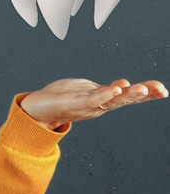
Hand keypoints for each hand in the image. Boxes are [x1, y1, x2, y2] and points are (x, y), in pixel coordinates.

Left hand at [19, 78, 168, 130]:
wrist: (37, 109)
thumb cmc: (62, 97)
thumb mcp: (87, 90)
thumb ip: (104, 89)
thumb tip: (126, 84)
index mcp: (103, 100)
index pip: (128, 95)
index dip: (146, 93)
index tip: (163, 89)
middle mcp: (99, 105)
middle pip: (124, 99)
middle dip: (143, 94)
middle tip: (160, 89)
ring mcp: (87, 105)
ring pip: (111, 99)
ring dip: (127, 95)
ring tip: (142, 89)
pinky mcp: (74, 103)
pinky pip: (91, 99)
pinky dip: (104, 94)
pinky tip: (115, 89)